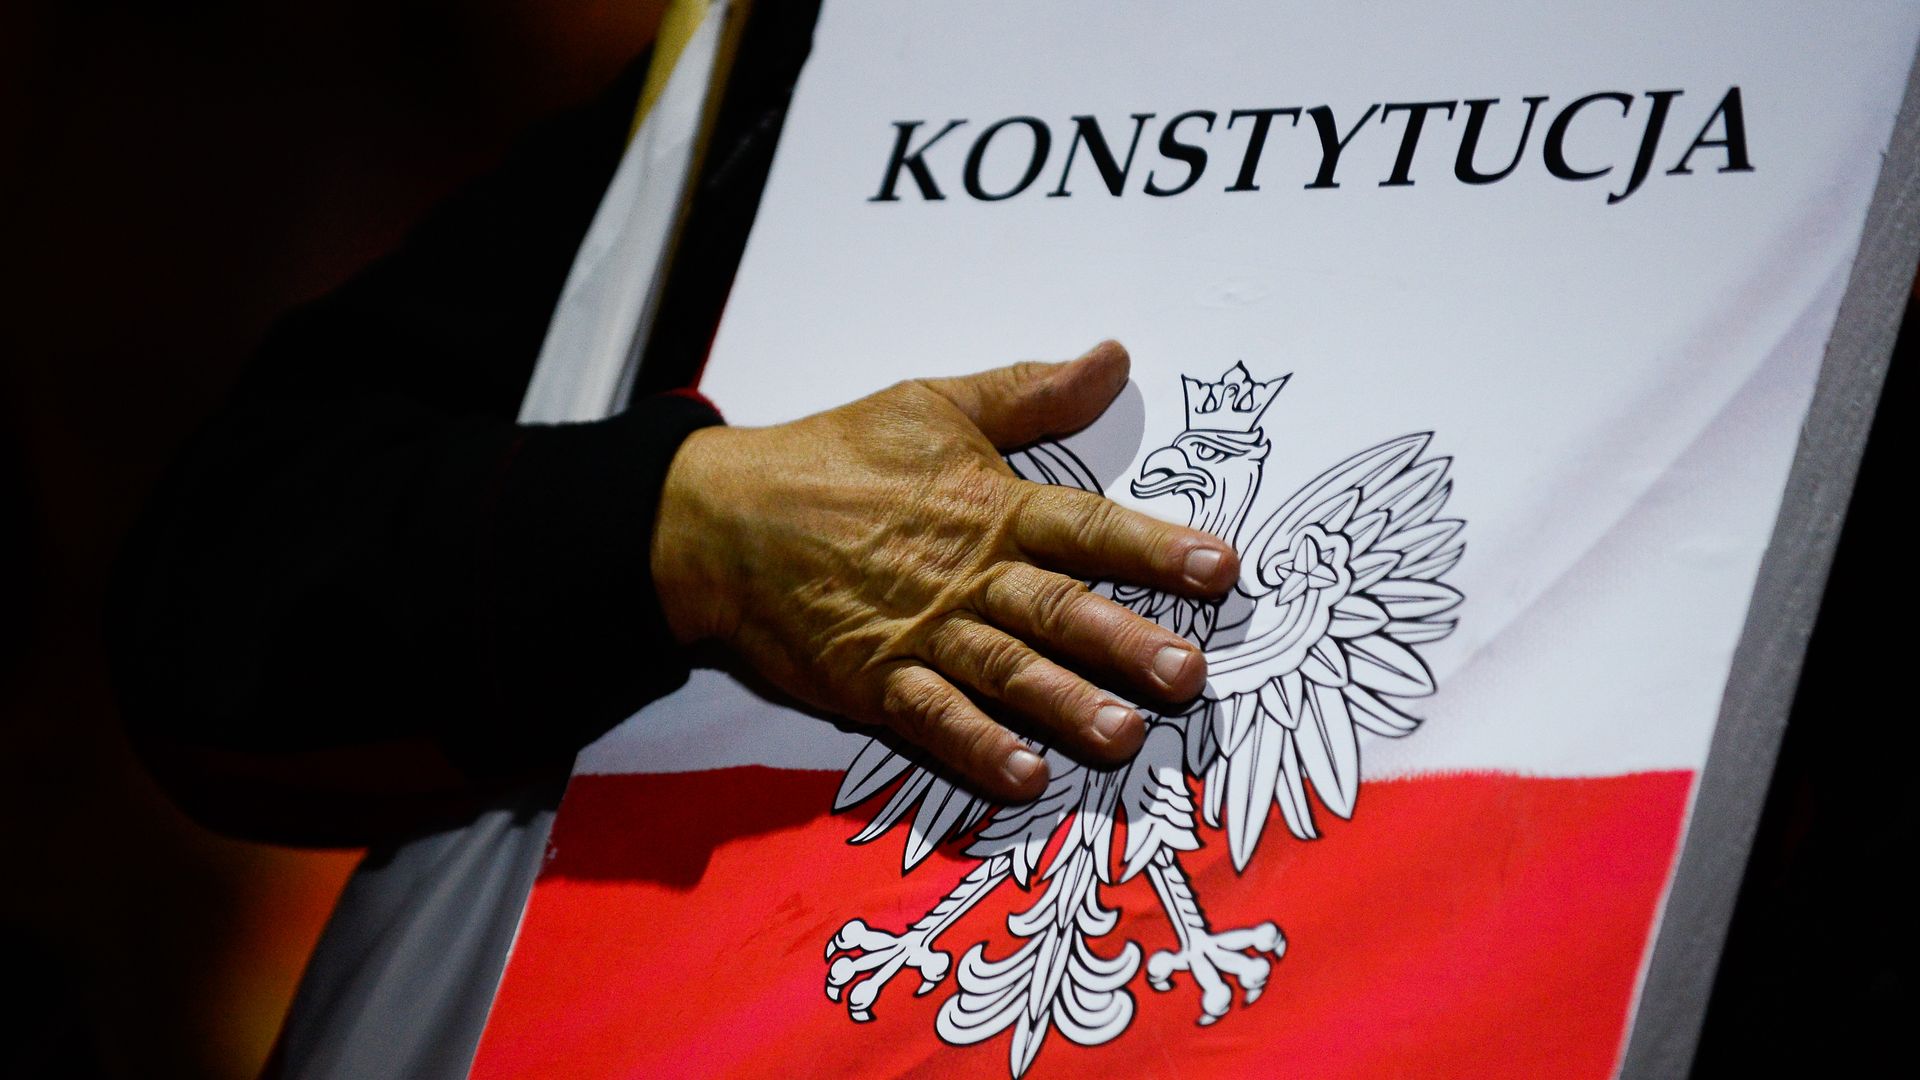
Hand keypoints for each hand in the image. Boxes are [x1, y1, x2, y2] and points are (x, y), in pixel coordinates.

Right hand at [649, 341, 1238, 800]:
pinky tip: (1024, 776)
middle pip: (1058, 608)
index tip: (1221, 568)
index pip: (1087, 527)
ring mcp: (921, 631)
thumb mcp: (935, 404)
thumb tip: (1114, 357)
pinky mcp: (875, 679)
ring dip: (1065, 704)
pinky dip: (976, 747)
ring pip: (1005, 669)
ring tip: (1125, 734)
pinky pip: (932, 718)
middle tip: (1189, 673)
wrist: (723, 518)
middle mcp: (967, 573)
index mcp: (990, 505)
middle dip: (1126, 641)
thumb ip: (1032, 392)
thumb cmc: (835, 457)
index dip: (1156, 547)